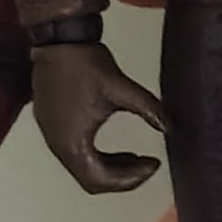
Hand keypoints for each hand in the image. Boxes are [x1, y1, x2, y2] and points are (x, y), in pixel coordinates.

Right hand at [30, 34, 167, 192]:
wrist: (57, 40)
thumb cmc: (84, 63)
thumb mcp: (121, 87)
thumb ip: (149, 109)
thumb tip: (170, 127)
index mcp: (72, 143)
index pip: (100, 181)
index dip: (130, 179)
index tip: (153, 164)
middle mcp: (58, 146)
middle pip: (91, 181)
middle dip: (123, 177)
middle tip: (147, 165)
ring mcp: (52, 136)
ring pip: (84, 168)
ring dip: (111, 168)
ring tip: (138, 158)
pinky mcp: (52, 125)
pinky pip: (77, 153)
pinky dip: (99, 156)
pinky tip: (118, 148)